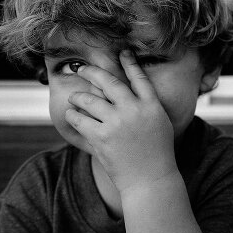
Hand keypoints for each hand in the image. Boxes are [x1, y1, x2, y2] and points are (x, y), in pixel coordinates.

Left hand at [64, 50, 175, 193]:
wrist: (150, 179)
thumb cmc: (157, 153)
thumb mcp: (160, 124)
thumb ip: (147, 106)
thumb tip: (131, 92)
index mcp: (152, 105)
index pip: (139, 77)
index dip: (130, 63)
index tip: (122, 52)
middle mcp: (134, 110)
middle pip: (109, 81)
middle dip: (93, 72)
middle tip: (83, 70)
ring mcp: (117, 123)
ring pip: (89, 99)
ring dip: (78, 96)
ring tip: (74, 98)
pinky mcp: (101, 137)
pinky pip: (80, 119)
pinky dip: (73, 115)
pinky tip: (71, 114)